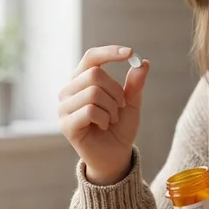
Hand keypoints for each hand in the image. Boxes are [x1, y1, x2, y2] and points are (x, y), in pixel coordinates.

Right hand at [58, 45, 149, 184]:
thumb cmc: (119, 127)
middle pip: (94, 74)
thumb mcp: (130, 103)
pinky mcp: (66, 124)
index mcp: (82, 80)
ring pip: (93, 92)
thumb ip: (135, 84)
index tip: (130, 53)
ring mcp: (64, 108)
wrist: (115, 155)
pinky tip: (103, 126)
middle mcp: (69, 91)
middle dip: (116, 91)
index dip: (109, 52)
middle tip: (119, 107)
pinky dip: (104, 118)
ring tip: (111, 119)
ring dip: (111, 108)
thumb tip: (143, 63)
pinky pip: (90, 111)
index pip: (91, 57)